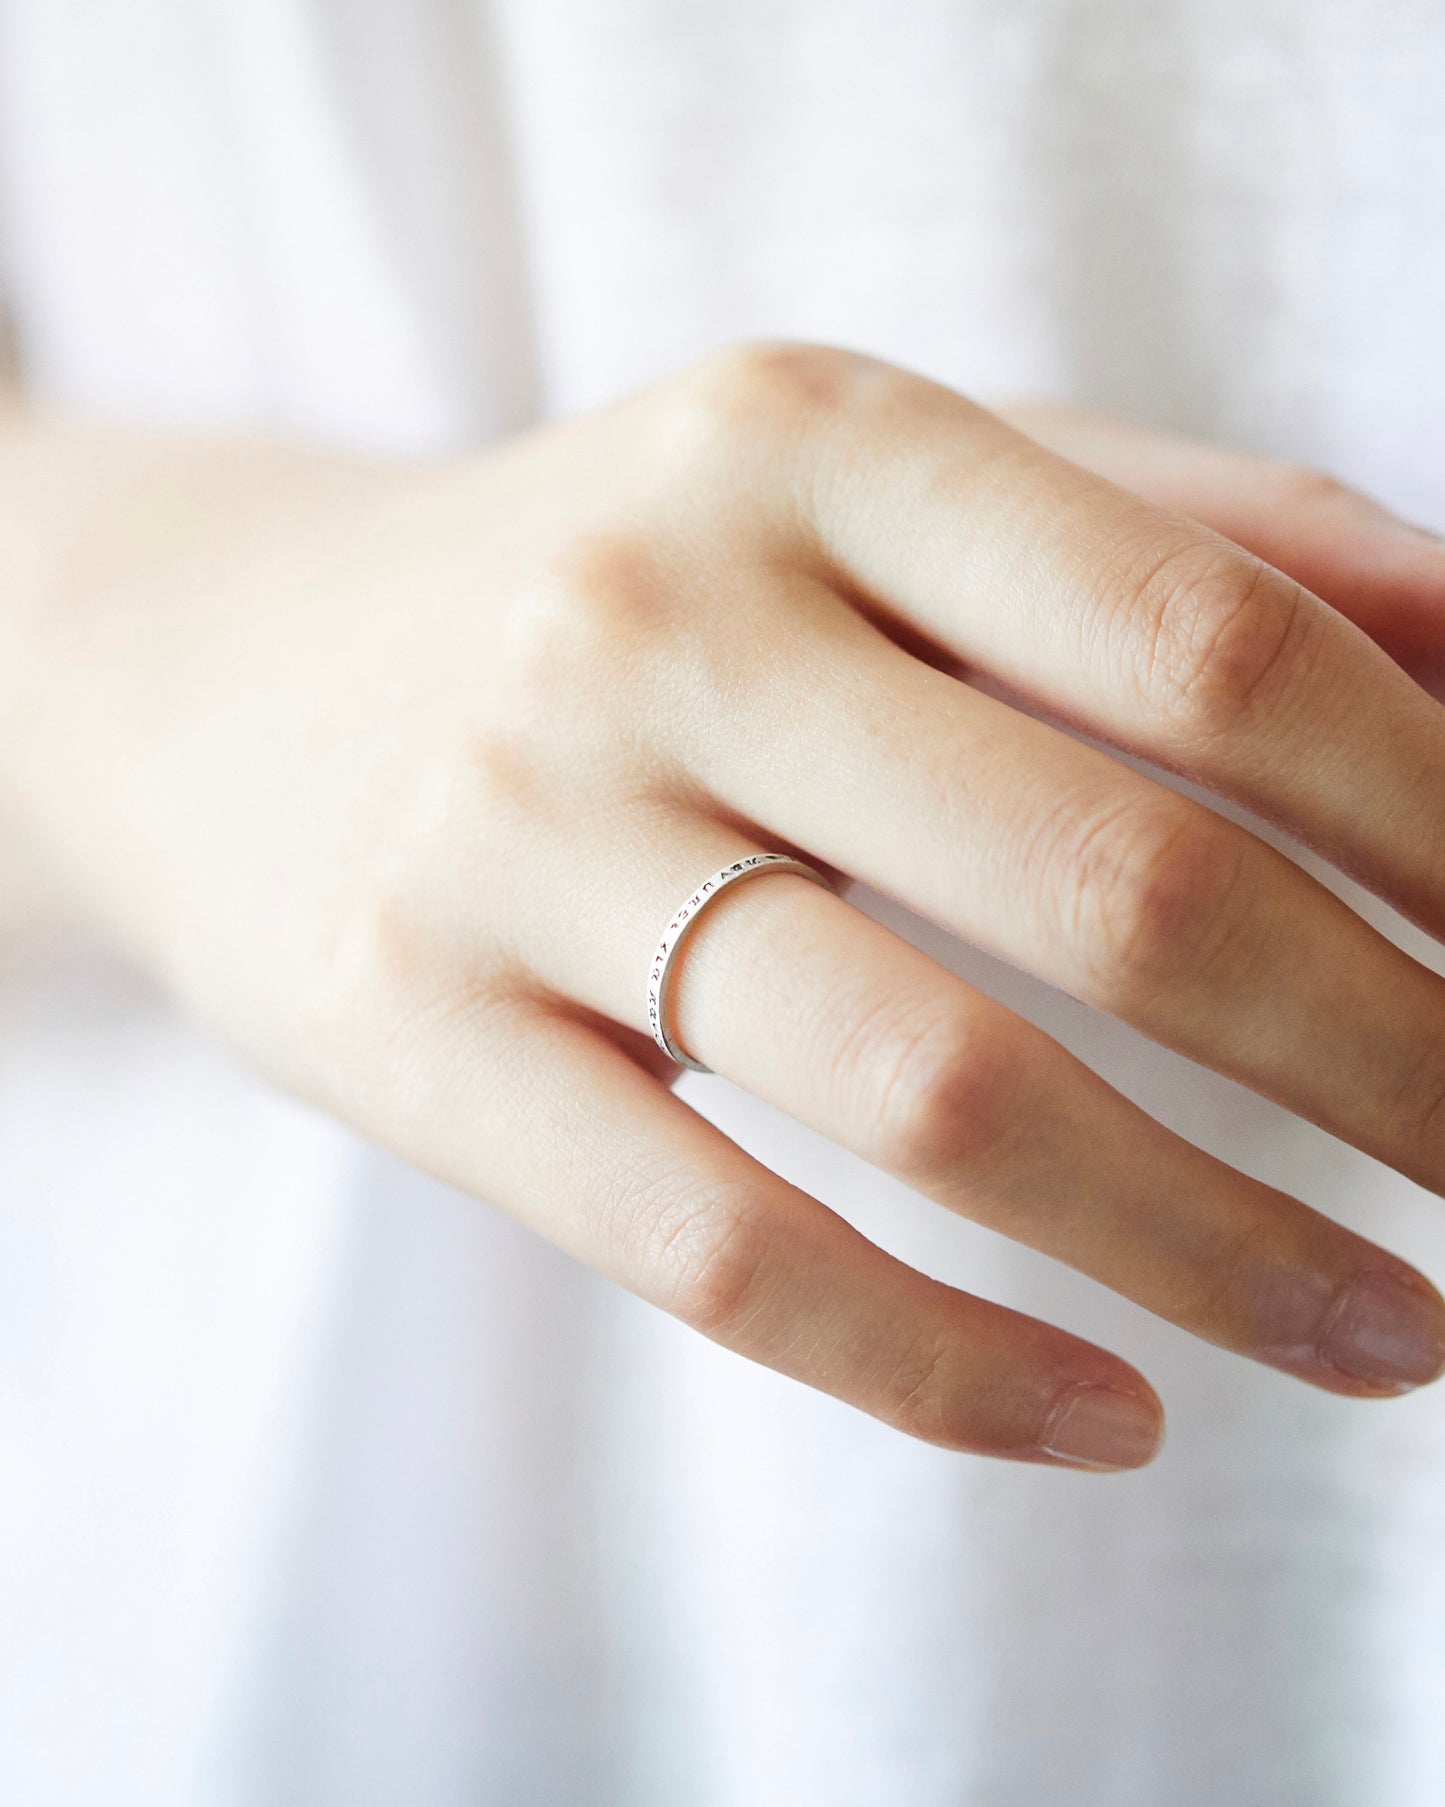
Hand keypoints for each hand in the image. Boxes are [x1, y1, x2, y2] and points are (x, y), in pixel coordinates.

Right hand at [11, 344, 1444, 1472]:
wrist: (226, 671)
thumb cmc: (619, 591)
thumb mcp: (863, 491)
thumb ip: (1165, 534)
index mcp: (806, 443)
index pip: (1210, 637)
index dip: (1435, 822)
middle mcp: (652, 612)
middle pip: (1115, 879)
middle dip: (1388, 1063)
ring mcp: (513, 825)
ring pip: (938, 1089)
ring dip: (1217, 1250)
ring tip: (1381, 1334)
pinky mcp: (405, 1025)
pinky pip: (715, 1246)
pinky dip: (944, 1367)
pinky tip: (1105, 1416)